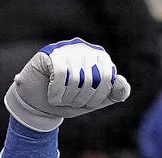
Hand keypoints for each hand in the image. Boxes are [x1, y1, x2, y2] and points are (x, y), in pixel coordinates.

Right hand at [4, 38, 131, 132]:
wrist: (38, 104)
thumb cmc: (67, 101)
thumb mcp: (93, 102)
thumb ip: (112, 94)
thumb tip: (122, 84)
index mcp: (99, 58)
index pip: (108, 77)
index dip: (97, 97)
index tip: (86, 104)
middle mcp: (85, 49)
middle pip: (92, 78)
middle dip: (81, 99)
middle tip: (69, 102)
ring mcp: (67, 48)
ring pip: (76, 77)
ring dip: (67, 97)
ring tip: (60, 100)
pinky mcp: (50, 53)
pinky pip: (60, 74)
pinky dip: (56, 92)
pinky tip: (52, 96)